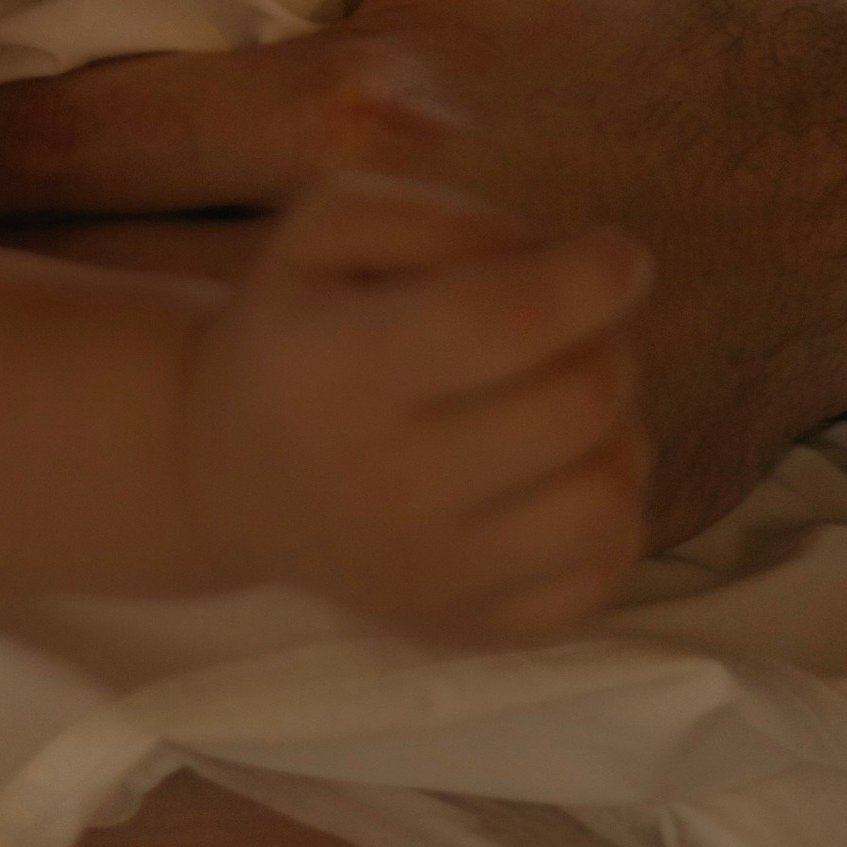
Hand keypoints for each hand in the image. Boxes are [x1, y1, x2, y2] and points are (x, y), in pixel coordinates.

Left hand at [0, 0, 846, 543]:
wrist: (826, 195)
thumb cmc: (644, 16)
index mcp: (349, 112)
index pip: (75, 142)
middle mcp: (361, 268)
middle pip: (84, 301)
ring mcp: (413, 404)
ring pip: (157, 414)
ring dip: (54, 381)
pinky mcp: (461, 500)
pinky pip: (283, 504)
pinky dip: (198, 472)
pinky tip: (132, 435)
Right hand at [178, 175, 647, 646]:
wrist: (226, 474)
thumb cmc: (299, 328)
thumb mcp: (328, 228)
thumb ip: (440, 215)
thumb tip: (550, 260)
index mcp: (346, 368)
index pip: (511, 320)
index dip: (595, 273)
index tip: (619, 254)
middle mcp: (386, 486)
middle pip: (579, 404)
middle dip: (607, 343)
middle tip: (576, 328)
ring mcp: (429, 576)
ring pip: (606, 499)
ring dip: (619, 432)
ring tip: (570, 403)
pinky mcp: (463, 631)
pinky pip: (598, 577)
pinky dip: (610, 516)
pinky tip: (562, 475)